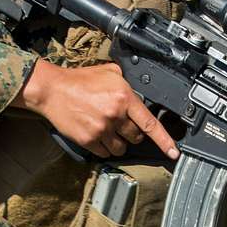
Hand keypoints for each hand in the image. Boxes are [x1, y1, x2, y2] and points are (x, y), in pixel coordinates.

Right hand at [16, 59, 178, 160]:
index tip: (174, 152)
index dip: (164, 141)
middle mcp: (115, 114)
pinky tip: (96, 135)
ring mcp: (102, 129)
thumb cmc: (78, 81)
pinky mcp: (89, 140)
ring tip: (107, 129)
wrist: (52, 90)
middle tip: (119, 123)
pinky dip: (104, 148)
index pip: (150, 123)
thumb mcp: (108, 73)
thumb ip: (126, 83)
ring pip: (121, 148)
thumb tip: (138, 92)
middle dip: (131, 133)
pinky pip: (105, 153)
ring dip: (118, 143)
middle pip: (136, 137)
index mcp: (124, 97)